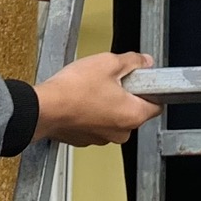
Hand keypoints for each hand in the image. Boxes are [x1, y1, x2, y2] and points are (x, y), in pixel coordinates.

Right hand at [35, 50, 158, 144]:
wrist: (44, 108)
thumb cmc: (73, 90)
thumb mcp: (108, 63)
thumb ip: (132, 61)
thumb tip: (144, 61)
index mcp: (133, 115)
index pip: (157, 105)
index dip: (150, 89)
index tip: (141, 79)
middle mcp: (121, 133)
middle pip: (133, 110)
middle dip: (125, 94)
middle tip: (110, 78)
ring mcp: (102, 139)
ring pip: (113, 117)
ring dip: (107, 104)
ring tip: (91, 88)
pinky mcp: (85, 139)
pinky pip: (96, 124)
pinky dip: (91, 113)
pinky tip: (81, 99)